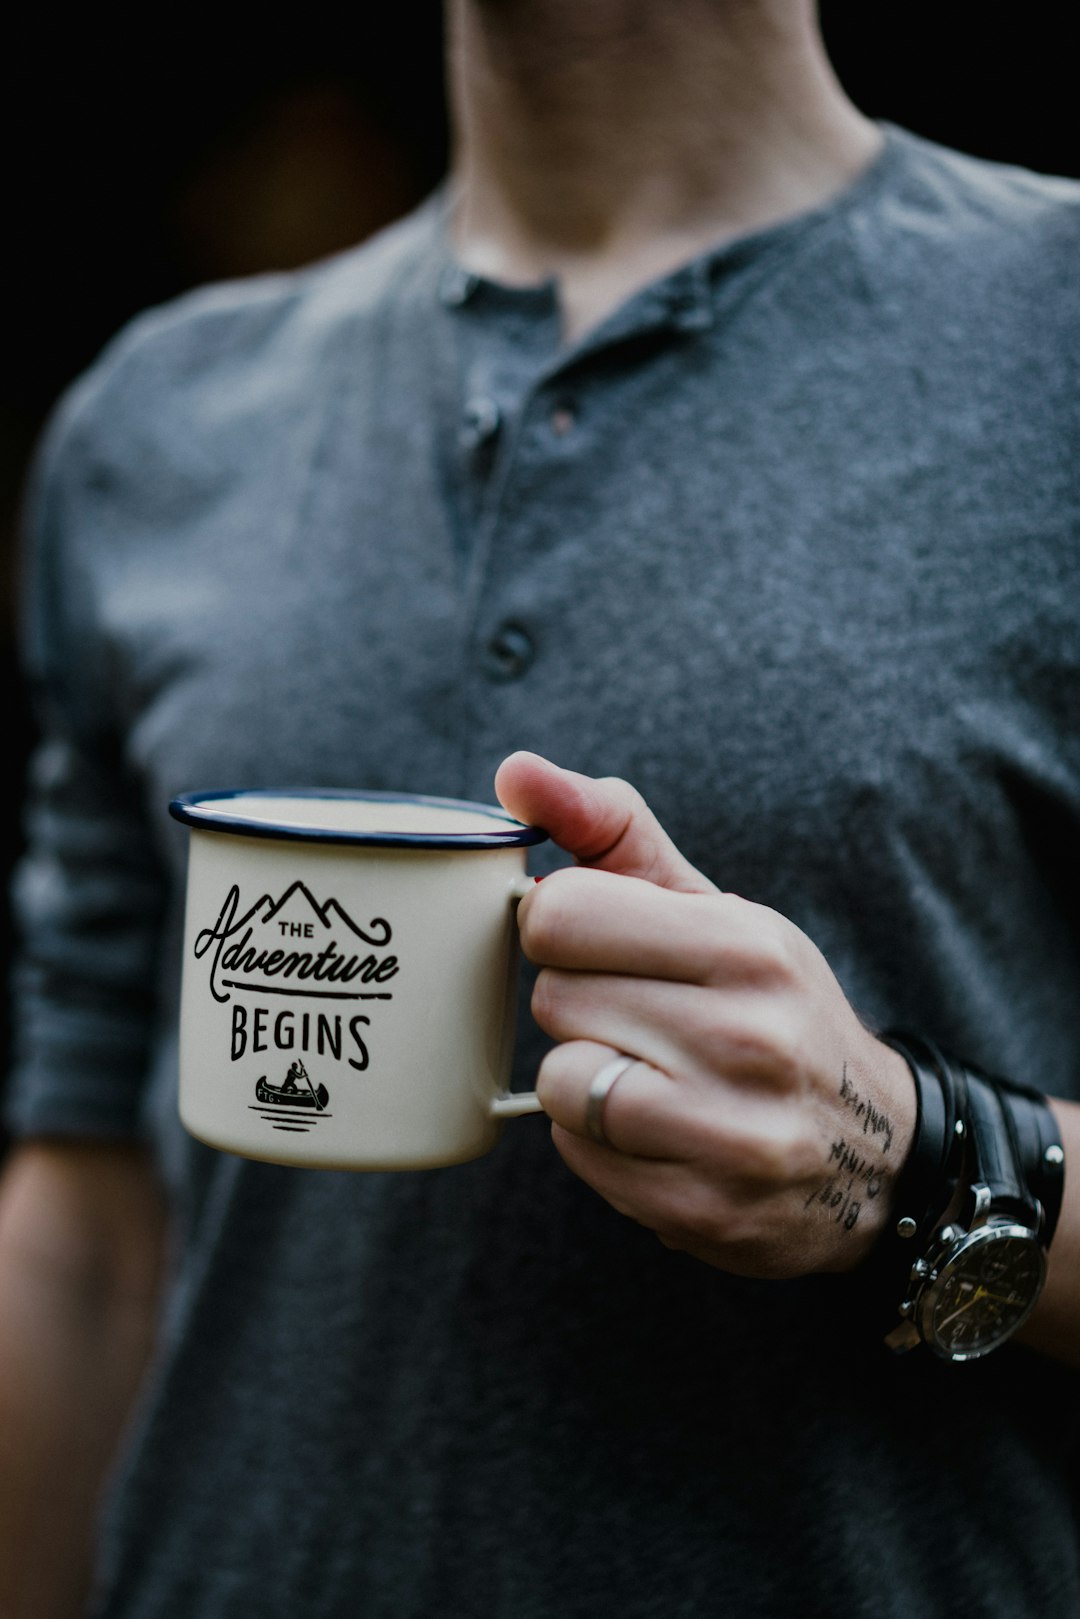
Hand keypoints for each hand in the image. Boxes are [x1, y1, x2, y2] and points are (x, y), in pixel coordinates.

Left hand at [496, 751, 915, 1278]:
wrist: (872, 1154)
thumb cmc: (767, 1008)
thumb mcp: (712, 908)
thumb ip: (610, 830)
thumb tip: (513, 771)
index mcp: (747, 946)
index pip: (563, 911)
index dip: (563, 926)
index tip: (602, 944)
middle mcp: (748, 1038)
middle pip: (555, 998)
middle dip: (579, 1003)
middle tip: (638, 1016)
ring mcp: (729, 1134)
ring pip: (560, 1081)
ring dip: (582, 1075)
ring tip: (642, 1073)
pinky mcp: (702, 1211)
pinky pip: (576, 1153)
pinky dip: (593, 1140)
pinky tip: (651, 1129)